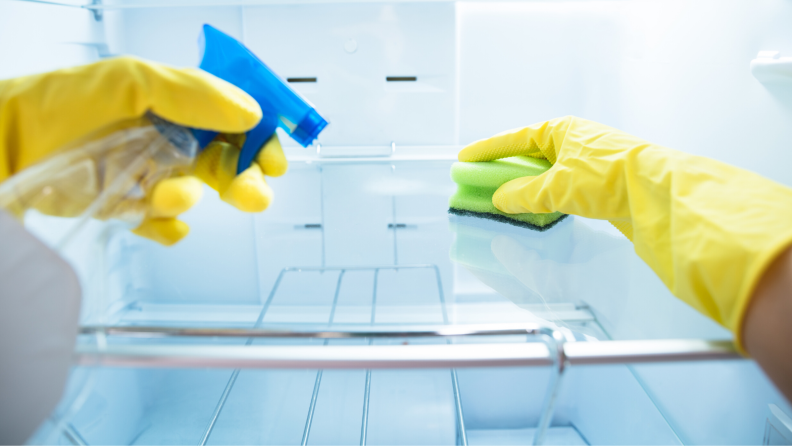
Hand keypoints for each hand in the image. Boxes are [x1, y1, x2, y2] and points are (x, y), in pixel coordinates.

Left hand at [0, 56, 286, 244]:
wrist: (10, 146)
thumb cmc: (63, 102)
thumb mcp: (135, 80)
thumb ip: (196, 94)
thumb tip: (249, 112)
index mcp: (177, 104)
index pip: (235, 119)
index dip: (260, 138)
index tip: (275, 156)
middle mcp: (167, 137)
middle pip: (227, 162)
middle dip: (245, 179)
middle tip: (251, 191)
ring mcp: (150, 174)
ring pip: (196, 194)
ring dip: (188, 197)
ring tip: (165, 193)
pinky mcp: (130, 208)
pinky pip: (166, 225)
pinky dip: (166, 226)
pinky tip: (151, 216)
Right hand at [458, 116, 791, 353]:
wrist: (655, 193)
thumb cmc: (607, 177)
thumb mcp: (556, 186)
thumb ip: (523, 193)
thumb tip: (500, 198)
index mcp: (561, 129)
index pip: (515, 138)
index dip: (488, 149)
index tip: (465, 157)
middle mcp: (574, 140)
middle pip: (529, 155)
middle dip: (504, 169)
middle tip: (480, 181)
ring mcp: (588, 161)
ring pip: (545, 173)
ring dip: (524, 186)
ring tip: (503, 198)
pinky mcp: (599, 182)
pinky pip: (560, 187)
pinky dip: (544, 196)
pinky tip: (535, 208)